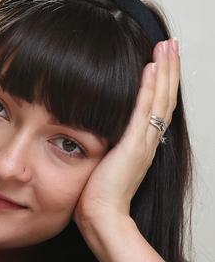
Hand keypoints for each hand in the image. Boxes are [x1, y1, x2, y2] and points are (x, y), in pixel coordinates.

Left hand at [74, 39, 179, 228]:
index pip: (155, 107)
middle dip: (168, 69)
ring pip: (159, 100)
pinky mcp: (133, 147)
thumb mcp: (102, 163)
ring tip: (166, 46)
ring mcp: (143, 143)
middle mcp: (148, 141)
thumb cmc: (95, 197)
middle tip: (170, 43)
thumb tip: (92, 134)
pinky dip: (148, 89)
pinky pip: (144, 112)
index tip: (160, 59)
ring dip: (164, 71)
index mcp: (141, 144)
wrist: (101, 218)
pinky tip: (150, 69)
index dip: (160, 82)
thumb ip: (104, 145)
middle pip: (164, 97)